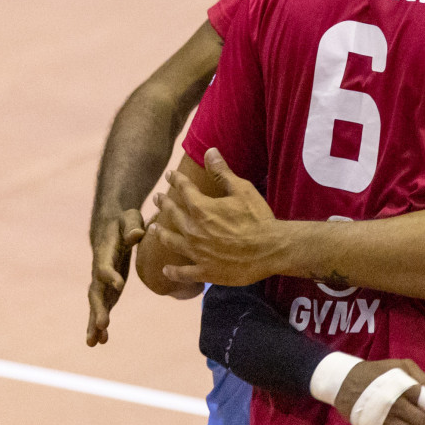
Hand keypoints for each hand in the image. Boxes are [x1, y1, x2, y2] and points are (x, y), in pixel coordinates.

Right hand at [86, 209, 147, 345]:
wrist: (110, 228)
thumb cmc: (124, 222)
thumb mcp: (130, 217)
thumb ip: (132, 226)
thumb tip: (137, 234)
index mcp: (105, 253)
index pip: (105, 265)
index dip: (110, 275)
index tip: (119, 284)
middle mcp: (99, 270)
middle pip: (96, 291)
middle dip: (98, 308)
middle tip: (101, 324)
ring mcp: (101, 282)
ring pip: (95, 304)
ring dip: (94, 323)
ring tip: (93, 342)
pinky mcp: (107, 290)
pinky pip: (102, 308)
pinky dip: (100, 324)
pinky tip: (102, 341)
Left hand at [151, 149, 286, 286]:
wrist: (270, 250)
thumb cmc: (258, 218)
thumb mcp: (243, 190)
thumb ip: (223, 172)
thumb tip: (210, 151)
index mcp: (202, 209)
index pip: (184, 190)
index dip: (176, 180)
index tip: (170, 175)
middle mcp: (193, 230)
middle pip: (173, 215)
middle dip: (164, 204)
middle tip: (157, 198)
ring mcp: (197, 252)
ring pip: (172, 242)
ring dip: (161, 234)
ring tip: (153, 229)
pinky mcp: (204, 271)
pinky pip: (183, 273)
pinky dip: (173, 272)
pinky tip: (166, 271)